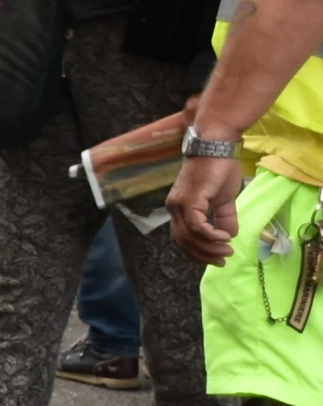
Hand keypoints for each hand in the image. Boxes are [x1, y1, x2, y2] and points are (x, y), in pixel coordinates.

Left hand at [169, 151, 244, 267]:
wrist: (216, 145)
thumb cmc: (219, 168)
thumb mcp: (224, 199)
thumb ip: (224, 217)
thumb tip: (230, 235)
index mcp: (180, 208)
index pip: (183, 238)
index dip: (197, 252)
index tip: (216, 259)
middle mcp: (174, 208)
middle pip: (183, 242)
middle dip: (203, 255)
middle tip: (223, 260)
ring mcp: (180, 204)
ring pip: (190, 236)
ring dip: (209, 247)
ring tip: (227, 250)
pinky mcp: (189, 199)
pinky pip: (197, 226)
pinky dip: (210, 235)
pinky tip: (224, 237)